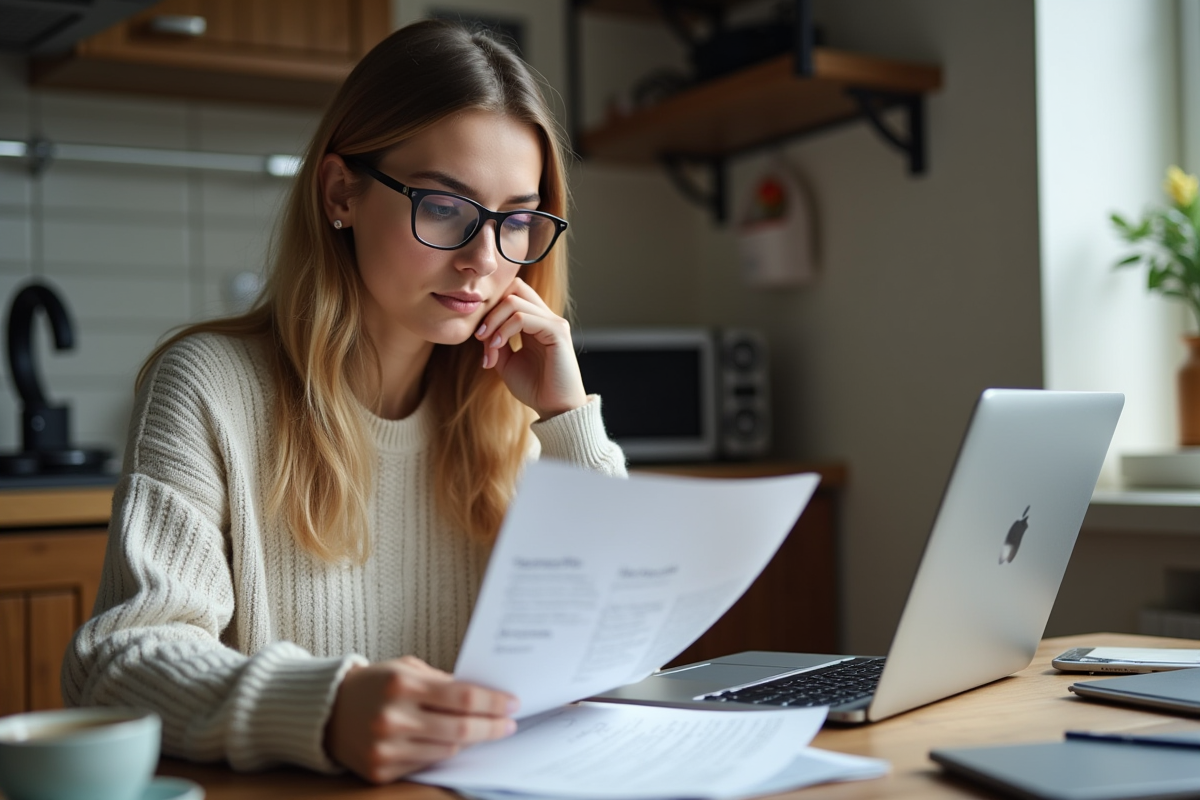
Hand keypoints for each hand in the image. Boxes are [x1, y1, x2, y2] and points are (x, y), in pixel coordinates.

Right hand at [324, 656, 516, 783]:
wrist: (327, 712)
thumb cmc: (375, 684)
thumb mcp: (407, 668)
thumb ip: (443, 681)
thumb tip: (484, 694)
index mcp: (401, 684)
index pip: (462, 696)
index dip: (493, 702)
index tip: (512, 703)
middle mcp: (393, 718)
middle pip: (460, 728)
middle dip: (491, 726)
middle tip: (509, 723)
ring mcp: (385, 748)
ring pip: (447, 750)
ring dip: (468, 741)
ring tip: (480, 730)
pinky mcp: (380, 771)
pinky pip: (426, 765)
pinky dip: (441, 753)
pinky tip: (448, 742)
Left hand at [475, 277, 587, 418]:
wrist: (555, 409)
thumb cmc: (534, 387)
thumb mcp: (506, 362)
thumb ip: (495, 342)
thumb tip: (482, 329)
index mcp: (535, 322)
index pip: (512, 293)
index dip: (491, 307)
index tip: (478, 333)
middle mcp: (546, 317)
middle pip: (513, 287)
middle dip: (490, 309)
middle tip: (479, 335)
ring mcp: (553, 322)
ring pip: (514, 301)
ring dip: (493, 323)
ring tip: (489, 347)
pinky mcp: (557, 331)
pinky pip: (523, 318)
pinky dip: (504, 331)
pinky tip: (498, 348)